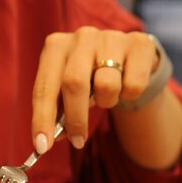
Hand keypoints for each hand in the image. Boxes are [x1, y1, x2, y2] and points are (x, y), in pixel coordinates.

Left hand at [31, 26, 158, 151]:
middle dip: (75, 119)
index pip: (44, 87)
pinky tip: (126, 83)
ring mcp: (111, 37)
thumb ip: (57, 111)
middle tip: (77, 141)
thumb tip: (47, 140)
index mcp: (56, 47)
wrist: (129, 57)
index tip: (42, 146)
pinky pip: (133, 85)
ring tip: (106, 96)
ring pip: (107, 86)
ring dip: (106, 102)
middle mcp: (82, 37)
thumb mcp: (67, 89)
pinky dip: (129, 95)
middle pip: (74, 83)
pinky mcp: (139, 44)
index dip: (42, 118)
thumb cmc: (90, 76)